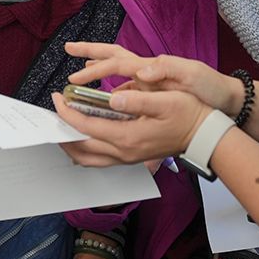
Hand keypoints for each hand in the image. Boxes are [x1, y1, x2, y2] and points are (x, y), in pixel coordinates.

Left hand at [55, 88, 210, 166]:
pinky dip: (84, 150)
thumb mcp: (166, 101)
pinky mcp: (131, 158)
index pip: (86, 127)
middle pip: (81, 148)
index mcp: (128, 136)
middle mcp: (124, 152)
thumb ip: (137, 99)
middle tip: (55, 111)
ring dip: (71, 144)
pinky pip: (99, 160)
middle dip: (62, 131)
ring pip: (88, 159)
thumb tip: (112, 99)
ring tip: (63, 126)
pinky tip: (82, 137)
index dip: (68, 112)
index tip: (58, 98)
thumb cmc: (188, 114)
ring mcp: (127, 158)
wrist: (203, 135)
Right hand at [65, 42, 244, 116]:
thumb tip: (142, 71)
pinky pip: (127, 86)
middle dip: (90, 50)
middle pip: (113, 55)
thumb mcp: (193, 75)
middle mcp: (149, 70)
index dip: (95, 68)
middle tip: (68, 49)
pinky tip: (107, 97)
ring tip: (80, 70)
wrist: (227, 100)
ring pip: (118, 69)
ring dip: (98, 66)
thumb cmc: (211, 88)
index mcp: (153, 66)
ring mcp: (151, 80)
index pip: (117, 62)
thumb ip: (167, 69)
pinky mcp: (155, 92)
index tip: (76, 78)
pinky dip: (113, 87)